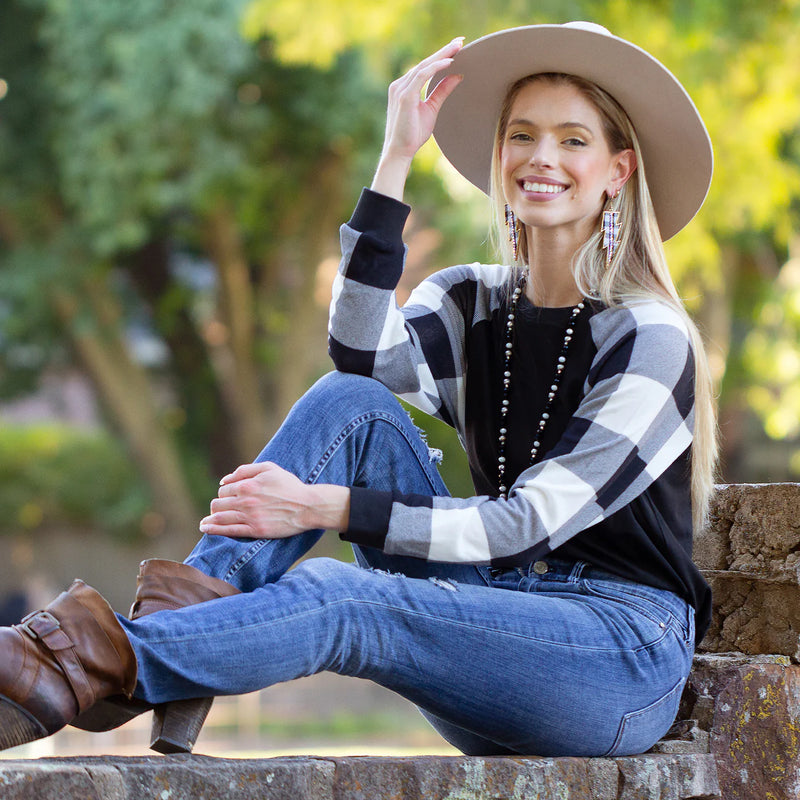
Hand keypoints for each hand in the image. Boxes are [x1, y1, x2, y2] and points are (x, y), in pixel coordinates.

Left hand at [198, 462, 348, 539]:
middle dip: (217, 507)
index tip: (228, 498)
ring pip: (220, 517)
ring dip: (209, 520)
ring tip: (204, 523)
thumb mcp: (269, 468)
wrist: (307, 506)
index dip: (224, 494)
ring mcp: (250, 516)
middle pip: (218, 504)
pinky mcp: (255, 530)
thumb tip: (224, 480)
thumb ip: (245, 470)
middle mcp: (245, 500)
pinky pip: (229, 531)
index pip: (224, 490)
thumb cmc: (289, 485)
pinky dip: (214, 530)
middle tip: (219, 510)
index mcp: (247, 484)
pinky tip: (206, 529)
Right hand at [371, 37, 463, 198]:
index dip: (440, 56)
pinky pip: (422, 75)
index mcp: (405, 87)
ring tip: (458, 47)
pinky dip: (435, 67)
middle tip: (460, 40)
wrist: (400, 151)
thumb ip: (441, 91)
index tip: (456, 47)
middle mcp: (400, 85)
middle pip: (425, 63)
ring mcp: (400, 89)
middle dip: (443, 51)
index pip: (425, 67)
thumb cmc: (412, 134)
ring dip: (442, 55)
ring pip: (424, 66)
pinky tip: (448, 62)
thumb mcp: (431, 109)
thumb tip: (457, 76)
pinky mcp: (404, 96)